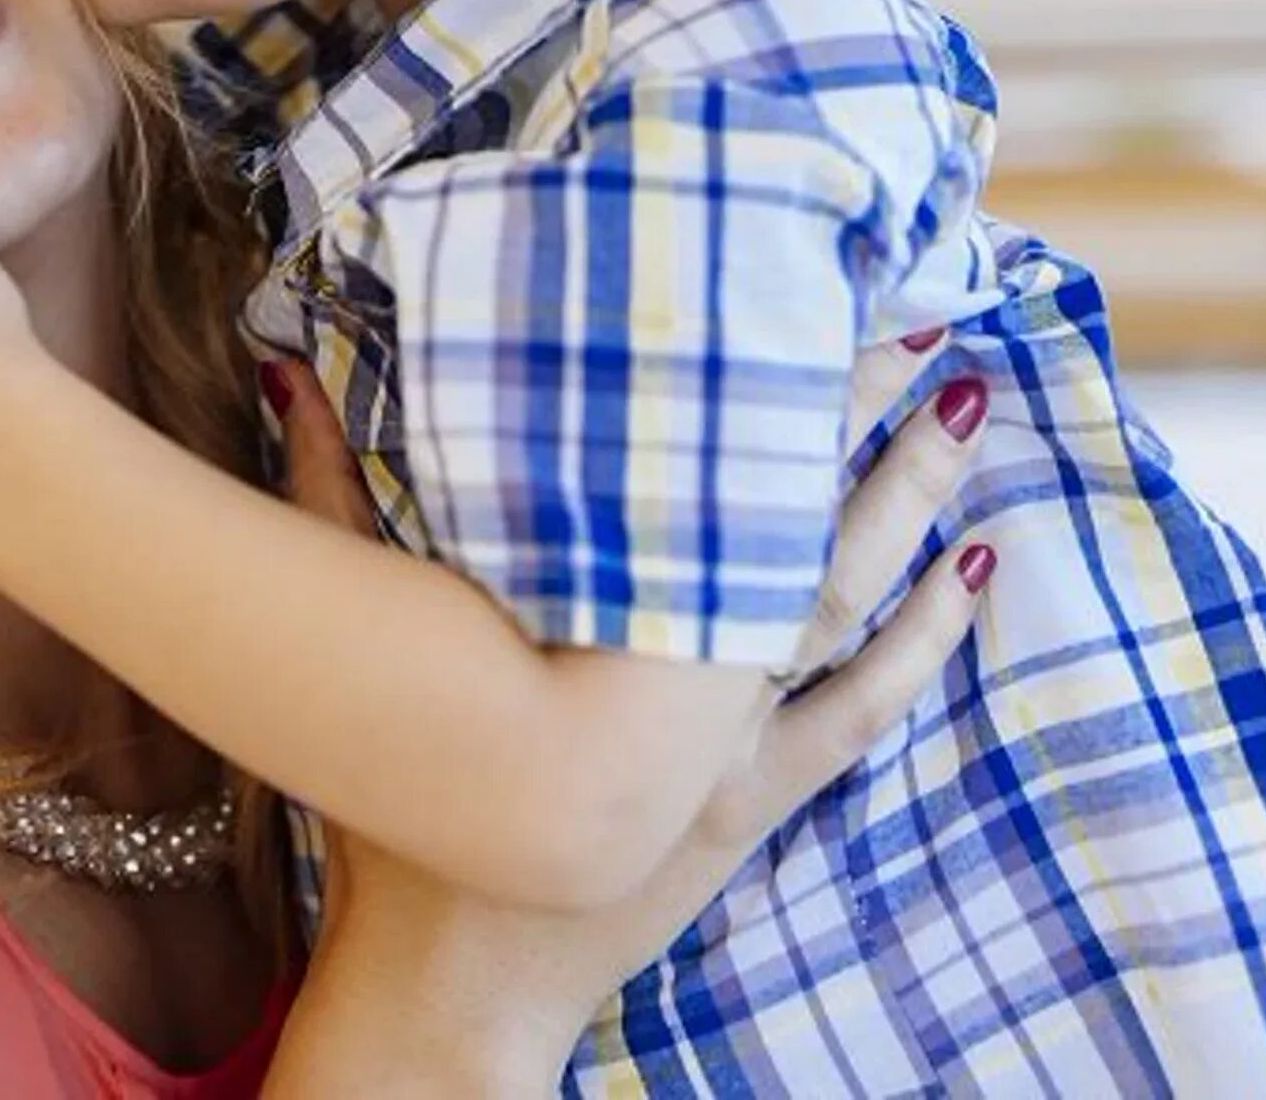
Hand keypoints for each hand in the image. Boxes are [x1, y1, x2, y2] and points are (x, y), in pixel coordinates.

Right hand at [263, 337, 991, 1096]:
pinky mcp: (752, 803)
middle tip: (923, 321)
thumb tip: (294, 380)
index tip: (798, 287)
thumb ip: (329, 497)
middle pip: (789, 516)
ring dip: (908, 502)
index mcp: (585, 613)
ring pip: (843, 599)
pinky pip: (862, 710)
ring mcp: (725, 742)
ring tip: (965, 412)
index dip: (749, 375)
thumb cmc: (389, 812)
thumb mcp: (358, 632)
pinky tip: (970, 573)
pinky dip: (922, 640)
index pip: (689, 465)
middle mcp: (673, 672)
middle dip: (854, 412)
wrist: (446, 980)